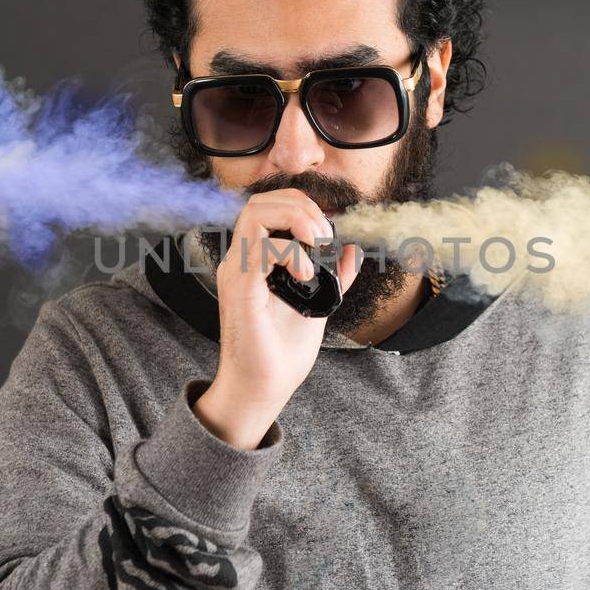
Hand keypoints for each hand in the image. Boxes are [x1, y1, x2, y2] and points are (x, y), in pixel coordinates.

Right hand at [192, 188, 362, 449]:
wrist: (263, 387)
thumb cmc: (281, 352)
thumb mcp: (317, 303)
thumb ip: (332, 276)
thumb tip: (353, 250)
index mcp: (254, 261)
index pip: (267, 208)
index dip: (299, 205)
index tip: (328, 227)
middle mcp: (239, 261)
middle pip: (259, 202)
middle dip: (299, 205)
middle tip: (324, 232)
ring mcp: (236, 273)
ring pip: (255, 214)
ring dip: (294, 219)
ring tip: (317, 242)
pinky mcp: (240, 289)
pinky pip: (261, 249)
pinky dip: (291, 253)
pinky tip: (306, 274)